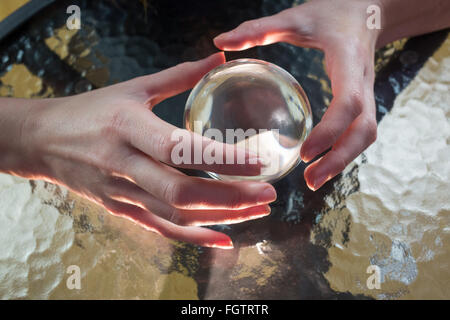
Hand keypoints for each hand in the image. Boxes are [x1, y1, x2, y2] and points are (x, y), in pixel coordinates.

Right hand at [8, 53, 276, 247]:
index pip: (180, 148)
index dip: (221, 160)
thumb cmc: (92, 110)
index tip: (260, 161)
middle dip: (230, 197)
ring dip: (221, 216)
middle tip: (269, 194)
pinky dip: (194, 237)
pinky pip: (161, 229)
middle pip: (181, 191)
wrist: (44, 140)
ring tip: (257, 211)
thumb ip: (179, 76)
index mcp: (128, 127)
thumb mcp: (133, 88)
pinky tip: (223, 239)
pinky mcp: (120, 210)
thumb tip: (217, 59)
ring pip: (175, 215)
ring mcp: (121, 193)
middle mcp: (124, 164)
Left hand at [214, 0, 379, 189]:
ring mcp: (367, 93)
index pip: (348, 103)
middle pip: (364, 130)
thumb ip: (260, 29)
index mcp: (349, 61)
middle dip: (340, 160)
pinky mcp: (362, 100)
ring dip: (344, 161)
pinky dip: (343, 151)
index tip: (304, 152)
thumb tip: (220, 41)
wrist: (367, 10)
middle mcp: (363, 82)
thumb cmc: (330, 12)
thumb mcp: (296, 17)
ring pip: (366, 135)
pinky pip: (359, 131)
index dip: (330, 132)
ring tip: (314, 180)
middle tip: (310, 181)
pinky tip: (321, 162)